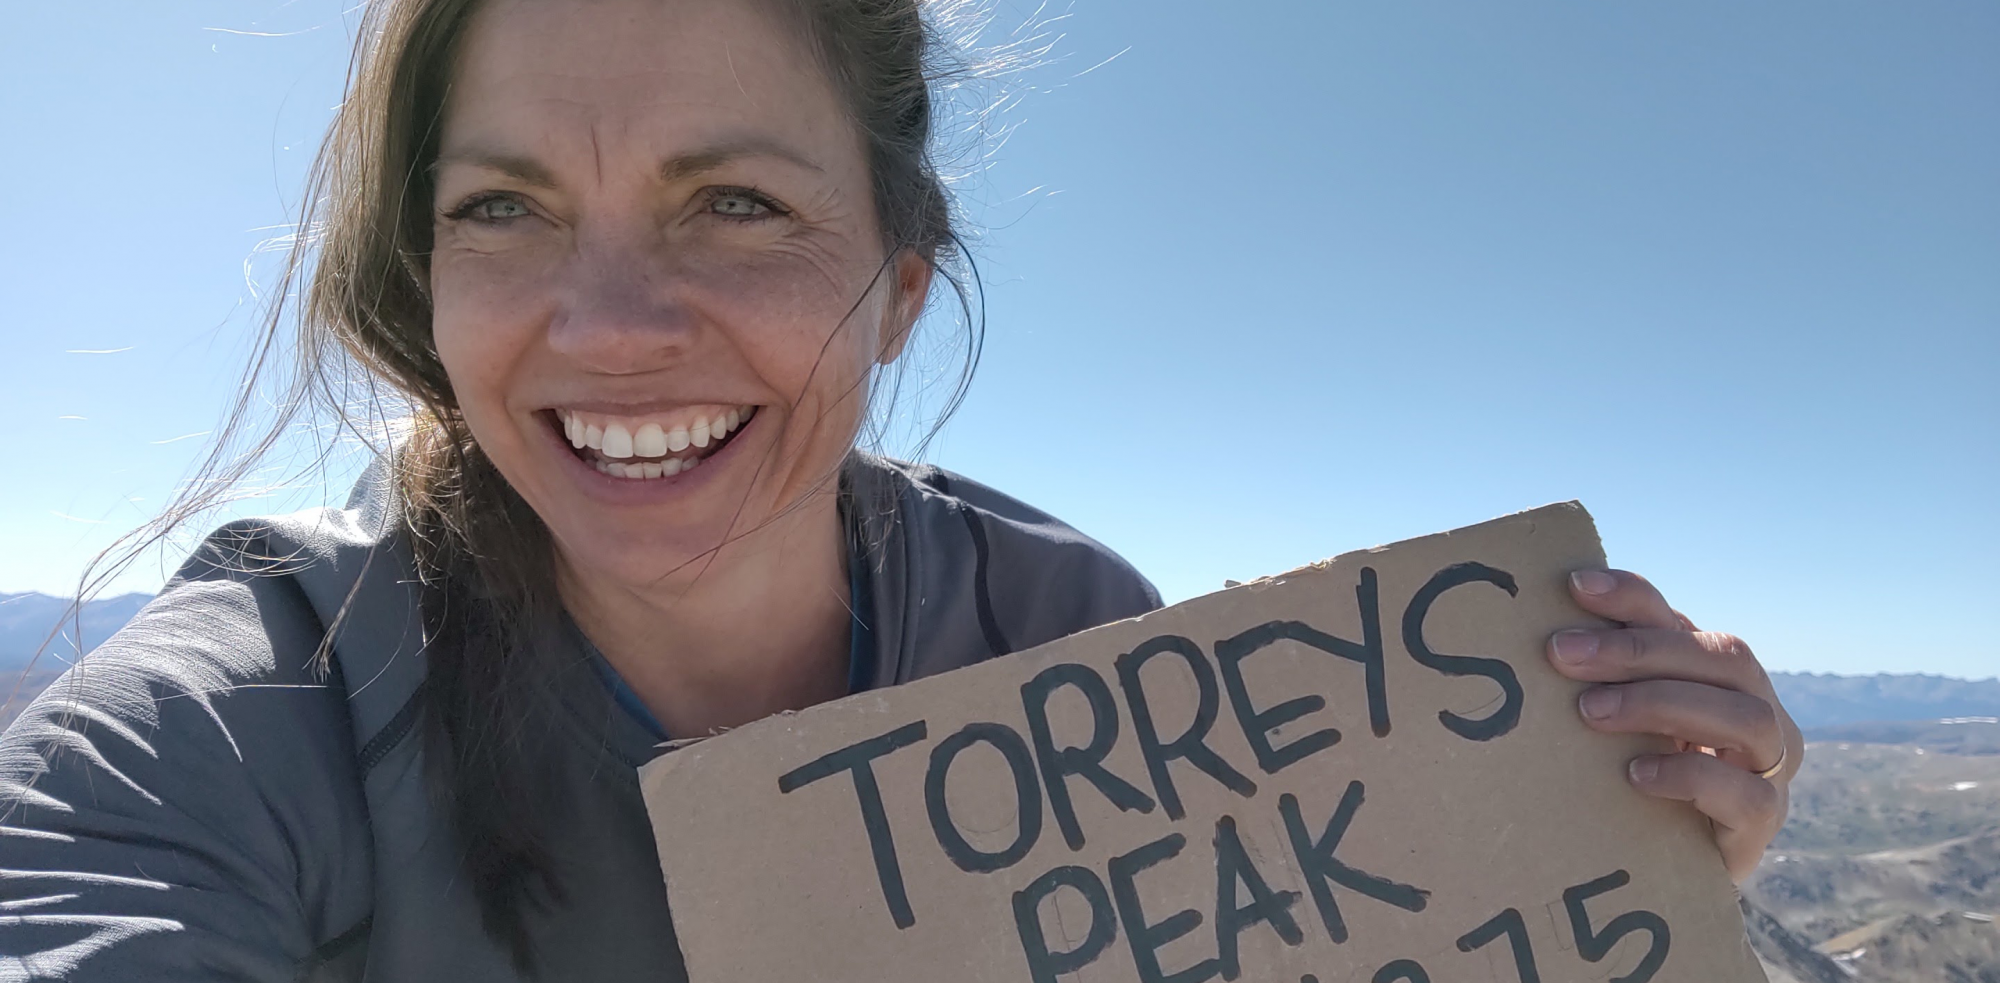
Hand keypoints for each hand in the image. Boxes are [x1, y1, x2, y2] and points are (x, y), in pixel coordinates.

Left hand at [1545, 569, 1802, 881]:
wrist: (1665, 866)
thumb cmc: (1632, 780)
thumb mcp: (1618, 723)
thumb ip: (1601, 682)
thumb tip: (1539, 637)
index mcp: (1718, 675)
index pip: (1683, 622)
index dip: (1633, 599)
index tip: (1574, 586)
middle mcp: (1756, 710)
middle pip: (1723, 657)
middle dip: (1637, 650)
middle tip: (1561, 654)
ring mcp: (1768, 766)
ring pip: (1747, 717)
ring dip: (1662, 704)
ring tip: (1590, 712)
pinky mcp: (1763, 821)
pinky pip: (1746, 793)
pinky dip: (1688, 775)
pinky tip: (1635, 775)